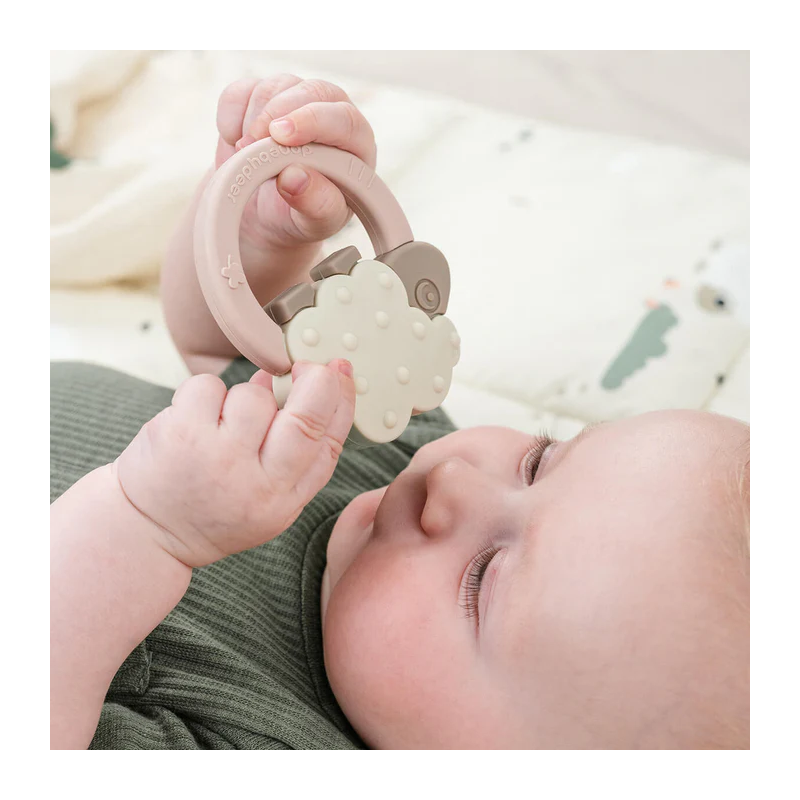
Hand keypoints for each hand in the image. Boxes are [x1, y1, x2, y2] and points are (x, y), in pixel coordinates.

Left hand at [114, 360, 355, 567]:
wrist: (146, 531)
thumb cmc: (213, 509)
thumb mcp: (269, 502)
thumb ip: (294, 454)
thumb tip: (293, 382)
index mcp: (284, 499)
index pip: (329, 443)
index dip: (342, 399)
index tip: (340, 370)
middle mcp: (257, 484)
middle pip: (304, 418)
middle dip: (314, 379)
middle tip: (304, 365)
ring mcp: (219, 458)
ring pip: (252, 395)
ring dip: (241, 396)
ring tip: (222, 423)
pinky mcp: (182, 435)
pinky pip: (208, 387)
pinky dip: (203, 394)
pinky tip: (194, 419)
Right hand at [215, 74, 376, 262]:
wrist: (266, 216)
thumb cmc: (301, 216)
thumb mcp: (314, 224)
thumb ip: (315, 204)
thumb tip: (295, 177)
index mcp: (356, 144)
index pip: (345, 120)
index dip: (312, 122)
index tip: (280, 137)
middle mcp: (331, 114)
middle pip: (311, 91)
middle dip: (276, 116)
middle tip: (252, 147)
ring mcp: (296, 100)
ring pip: (274, 88)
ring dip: (252, 122)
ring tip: (248, 158)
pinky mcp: (262, 97)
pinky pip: (241, 91)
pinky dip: (231, 116)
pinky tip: (237, 143)